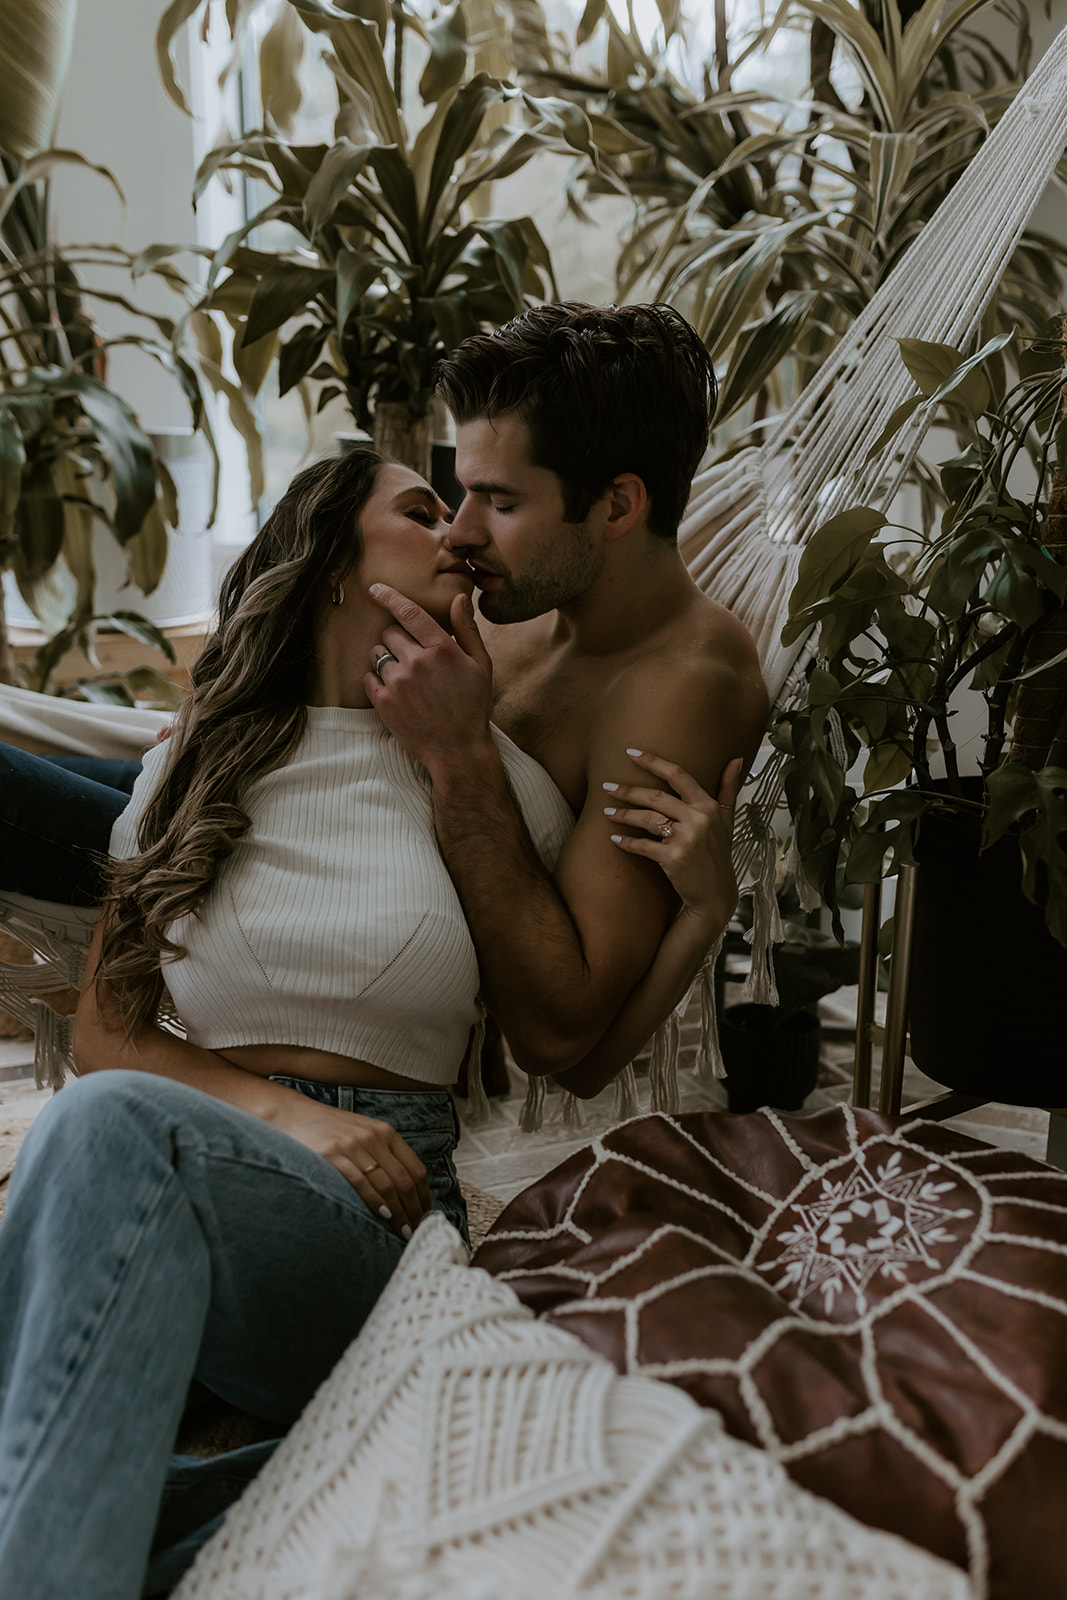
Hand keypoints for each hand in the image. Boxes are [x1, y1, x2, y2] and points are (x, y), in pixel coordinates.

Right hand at [272, 1094, 430, 1239]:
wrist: (292, 1114)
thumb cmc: (329, 1130)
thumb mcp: (363, 1135)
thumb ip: (383, 1156)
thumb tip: (404, 1193)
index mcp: (386, 1132)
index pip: (416, 1169)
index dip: (424, 1197)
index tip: (425, 1217)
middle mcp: (373, 1137)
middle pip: (404, 1181)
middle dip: (414, 1210)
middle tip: (417, 1232)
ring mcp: (353, 1146)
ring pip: (386, 1185)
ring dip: (399, 1213)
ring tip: (403, 1232)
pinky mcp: (331, 1155)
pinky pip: (360, 1182)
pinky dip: (374, 1201)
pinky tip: (383, 1216)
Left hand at [365, 586, 493, 773]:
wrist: (457, 750)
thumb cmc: (472, 706)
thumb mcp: (481, 666)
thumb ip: (467, 630)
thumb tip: (459, 598)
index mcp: (442, 650)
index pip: (410, 613)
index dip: (390, 597)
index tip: (375, 588)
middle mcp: (418, 662)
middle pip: (390, 632)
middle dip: (398, 640)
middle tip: (414, 660)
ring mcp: (398, 683)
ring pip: (377, 654)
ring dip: (386, 659)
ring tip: (405, 678)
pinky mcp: (383, 703)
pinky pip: (368, 677)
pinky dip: (377, 680)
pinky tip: (395, 692)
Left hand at [603, 750, 742, 932]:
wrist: (716, 894)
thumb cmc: (718, 854)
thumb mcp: (727, 820)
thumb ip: (728, 787)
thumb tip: (736, 759)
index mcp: (709, 806)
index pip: (678, 775)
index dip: (653, 761)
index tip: (631, 753)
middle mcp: (699, 819)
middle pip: (656, 796)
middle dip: (628, 790)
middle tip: (607, 786)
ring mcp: (687, 839)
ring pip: (647, 819)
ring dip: (623, 815)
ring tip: (607, 813)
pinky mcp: (674, 858)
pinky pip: (643, 845)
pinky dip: (626, 842)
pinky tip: (614, 839)